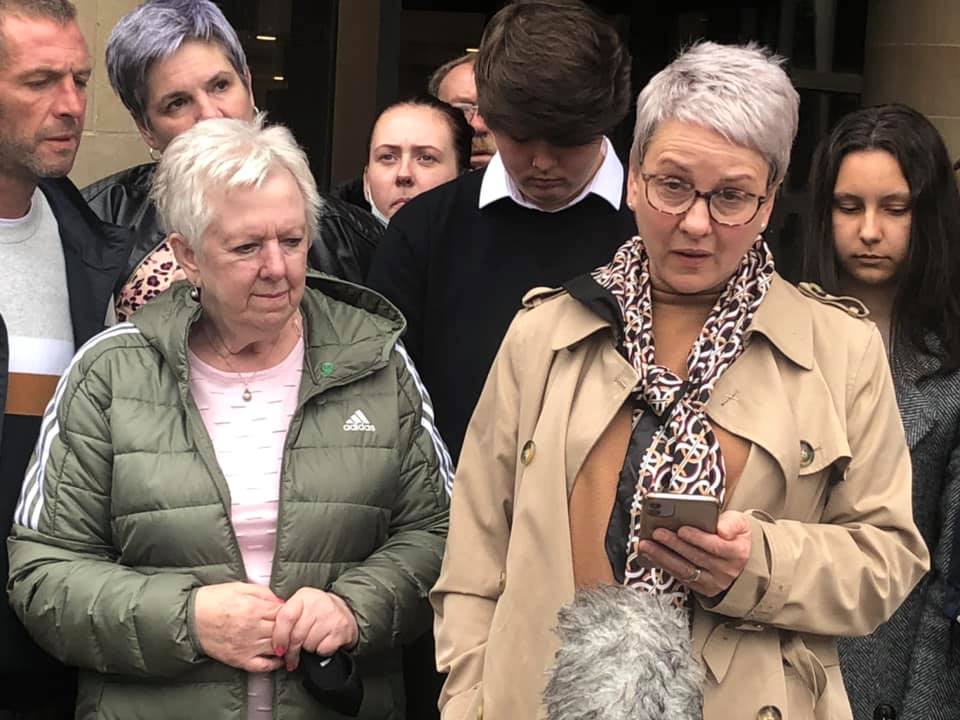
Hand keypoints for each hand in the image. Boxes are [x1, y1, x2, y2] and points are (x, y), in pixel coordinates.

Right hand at [194, 582, 284, 671]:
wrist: (190, 618)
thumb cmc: (213, 600)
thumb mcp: (240, 587)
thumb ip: (263, 593)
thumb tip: (281, 602)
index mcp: (254, 609)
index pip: (283, 613)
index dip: (289, 612)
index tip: (290, 612)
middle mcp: (252, 629)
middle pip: (282, 630)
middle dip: (288, 628)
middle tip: (291, 627)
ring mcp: (246, 646)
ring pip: (276, 647)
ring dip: (285, 644)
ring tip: (287, 640)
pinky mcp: (239, 659)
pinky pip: (263, 666)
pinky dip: (274, 664)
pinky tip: (279, 658)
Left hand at [272, 588, 358, 671]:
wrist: (346, 611)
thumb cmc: (317, 612)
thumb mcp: (300, 606)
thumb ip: (285, 617)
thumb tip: (266, 637)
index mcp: (304, 596)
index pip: (285, 617)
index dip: (279, 637)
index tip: (278, 650)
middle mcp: (318, 603)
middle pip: (296, 635)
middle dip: (291, 652)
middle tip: (290, 659)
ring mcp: (331, 615)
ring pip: (309, 644)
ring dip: (308, 649)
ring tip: (311, 643)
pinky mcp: (341, 629)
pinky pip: (322, 649)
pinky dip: (320, 651)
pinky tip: (322, 643)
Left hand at [636, 510, 751, 597]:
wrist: (739, 558)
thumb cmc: (733, 536)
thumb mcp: (740, 523)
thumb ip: (731, 523)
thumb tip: (722, 529)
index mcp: (737, 552)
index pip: (716, 546)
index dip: (698, 538)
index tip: (681, 529)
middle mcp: (726, 570)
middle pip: (696, 557)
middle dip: (674, 544)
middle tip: (657, 532)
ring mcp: (713, 582)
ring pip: (685, 569)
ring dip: (662, 556)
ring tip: (646, 544)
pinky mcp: (701, 587)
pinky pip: (680, 576)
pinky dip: (663, 564)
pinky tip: (651, 554)